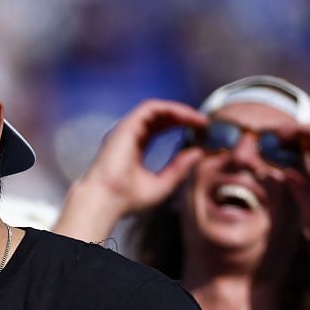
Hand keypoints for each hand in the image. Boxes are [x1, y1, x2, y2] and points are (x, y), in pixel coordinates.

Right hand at [67, 100, 208, 221]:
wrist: (106, 201)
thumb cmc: (125, 200)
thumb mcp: (162, 184)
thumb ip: (179, 168)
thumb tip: (197, 153)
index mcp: (133, 149)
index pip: (158, 129)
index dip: (179, 125)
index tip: (199, 131)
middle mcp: (128, 137)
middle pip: (158, 116)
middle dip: (182, 116)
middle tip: (203, 122)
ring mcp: (126, 130)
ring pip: (156, 109)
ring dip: (179, 111)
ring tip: (198, 119)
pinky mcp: (126, 126)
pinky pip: (151, 108)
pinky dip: (171, 109)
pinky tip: (186, 117)